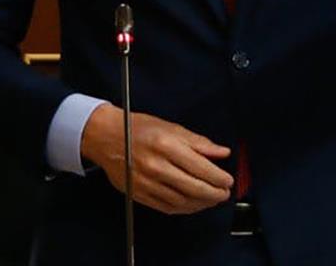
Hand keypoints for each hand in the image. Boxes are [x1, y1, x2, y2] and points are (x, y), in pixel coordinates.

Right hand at [80, 104, 232, 214]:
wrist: (106, 137)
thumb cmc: (139, 128)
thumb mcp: (171, 127)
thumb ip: (198, 142)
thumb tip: (222, 152)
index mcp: (166, 145)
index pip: (201, 167)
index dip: (219, 177)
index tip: (228, 181)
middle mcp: (156, 165)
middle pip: (193, 187)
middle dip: (214, 194)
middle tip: (224, 194)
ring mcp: (146, 182)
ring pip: (181, 201)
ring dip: (201, 203)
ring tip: (211, 200)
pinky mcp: (138, 193)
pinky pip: (166, 207)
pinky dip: (183, 208)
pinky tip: (193, 204)